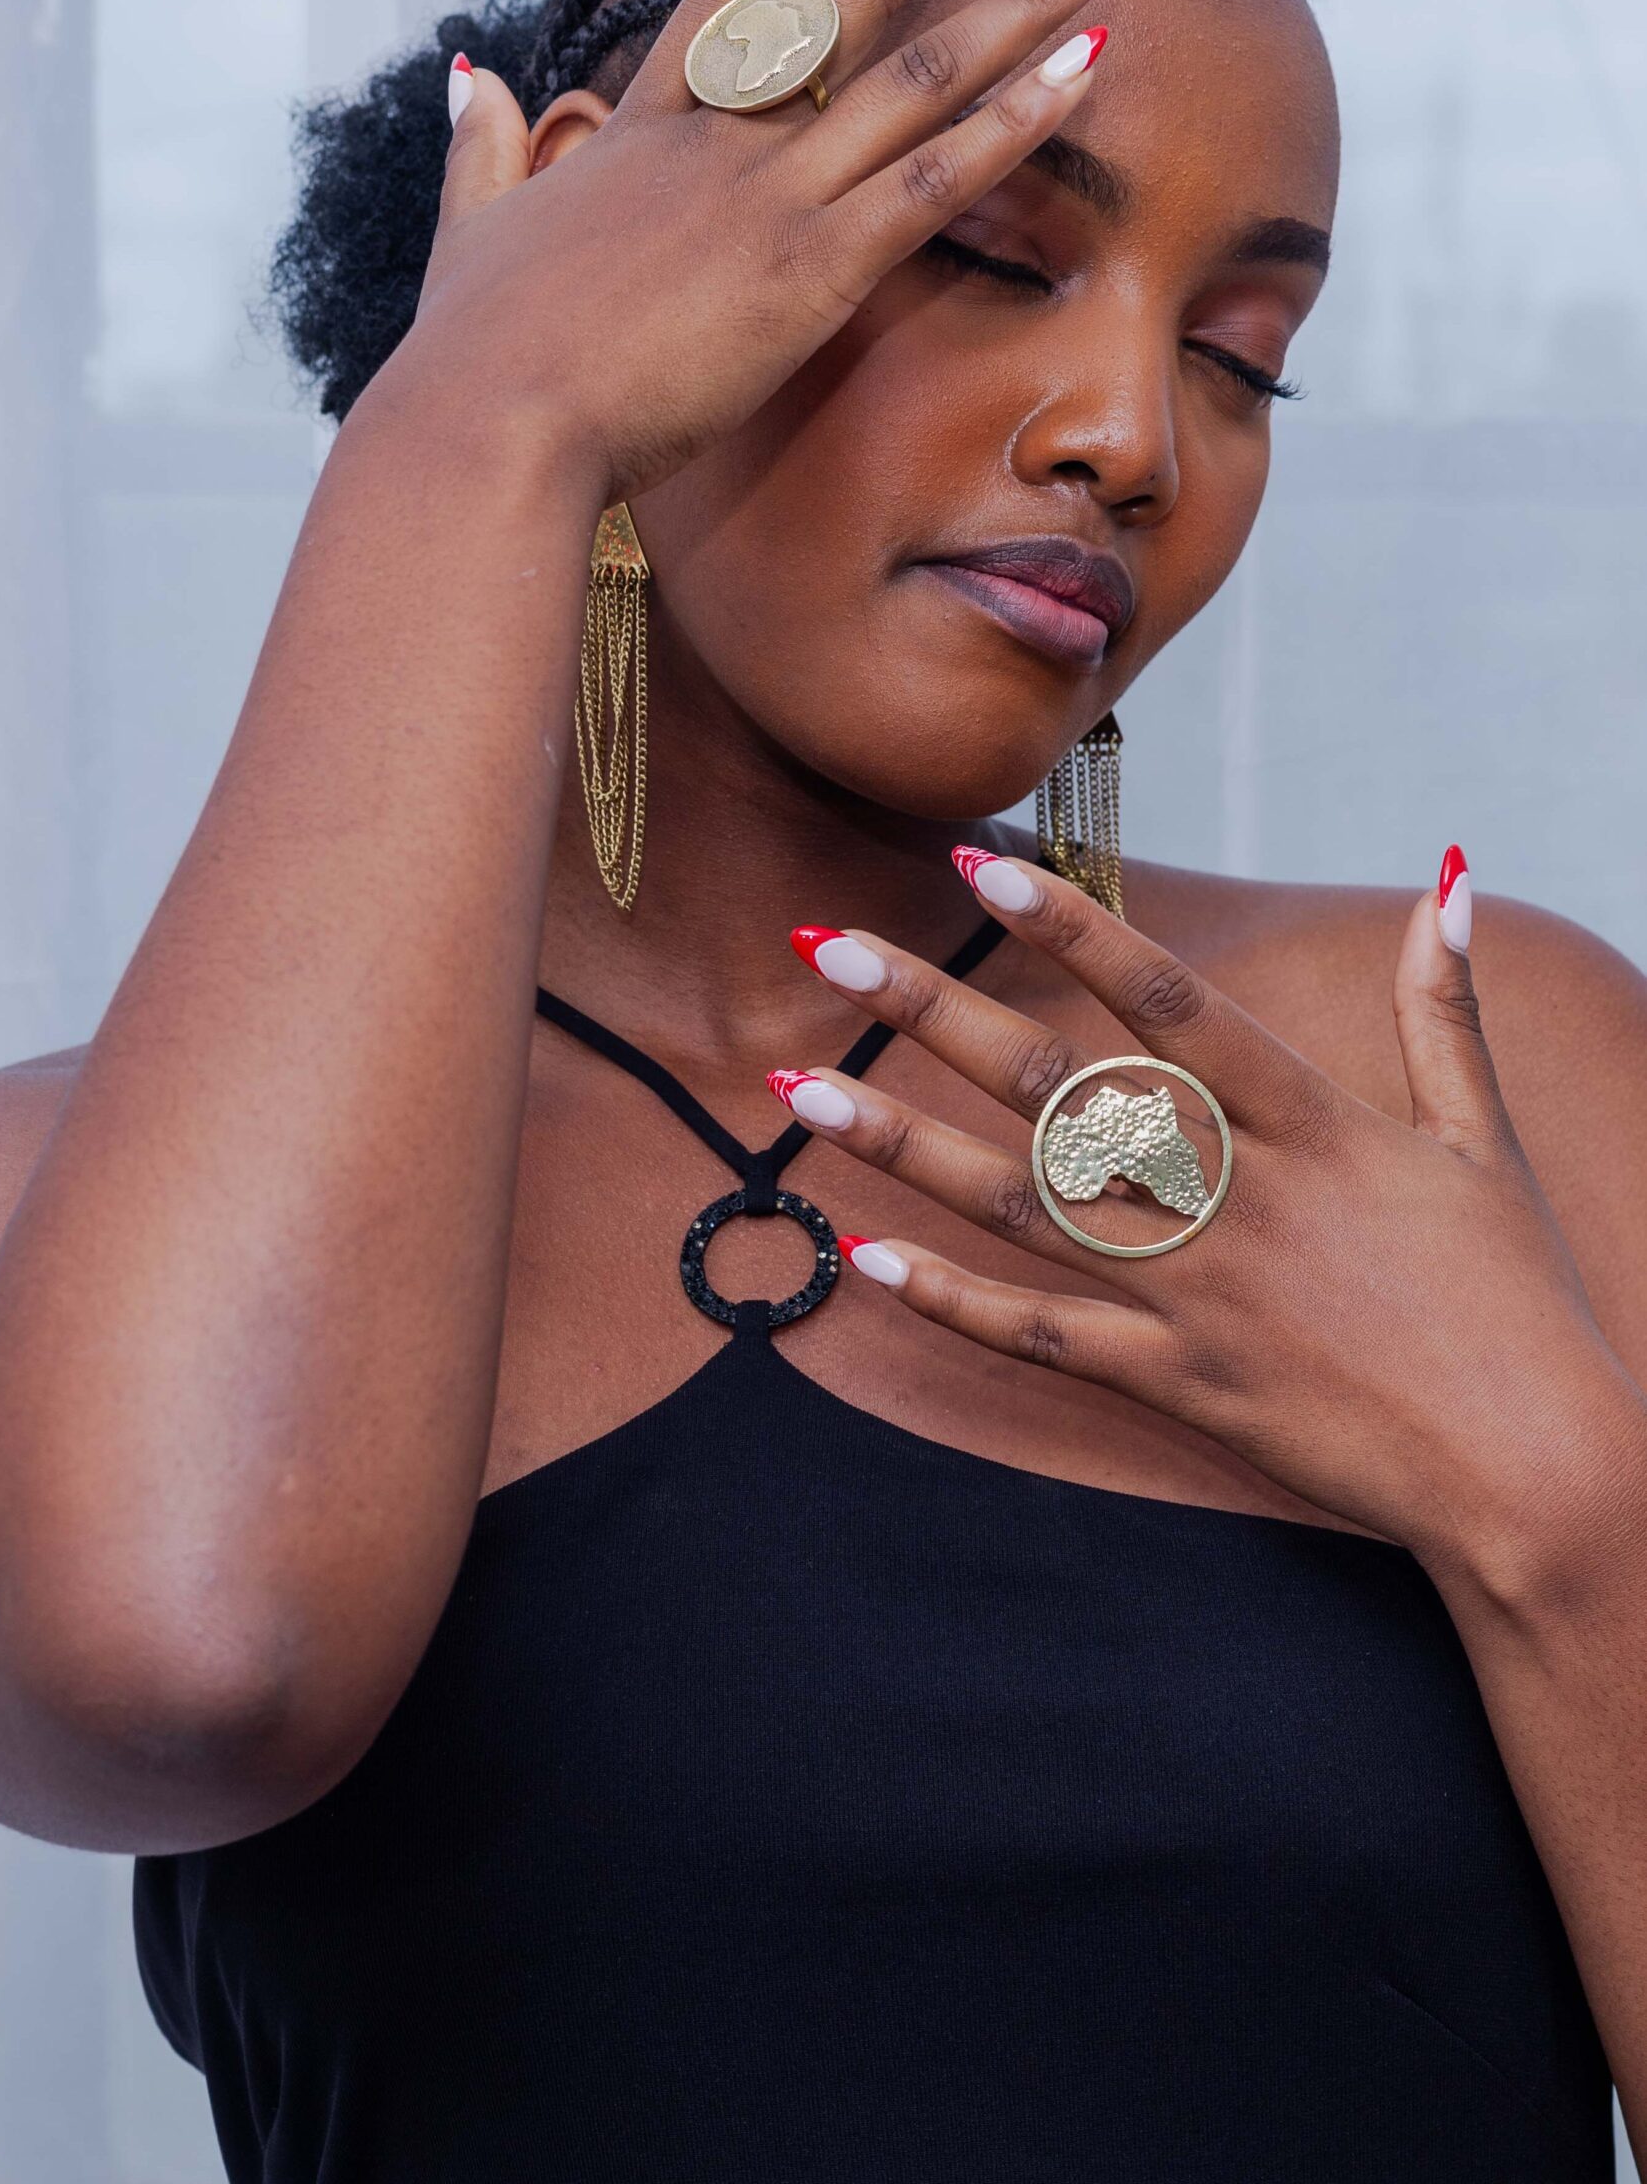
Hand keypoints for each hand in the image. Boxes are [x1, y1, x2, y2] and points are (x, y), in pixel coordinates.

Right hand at [384, 0, 1127, 502]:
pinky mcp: (809, 271)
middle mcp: (719, 142)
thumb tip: (473, 75)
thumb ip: (482, 151)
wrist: (490, 424)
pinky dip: (1016, 119)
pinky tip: (1086, 62)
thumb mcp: (468, 235)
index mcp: (641, 131)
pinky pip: (935, 178)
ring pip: (920, 70)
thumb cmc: (472, 357)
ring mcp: (769, 197)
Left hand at [772, 852, 1641, 1586]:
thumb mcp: (1483, 1139)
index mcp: (1311, 1122)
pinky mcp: (1181, 1383)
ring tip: (800, 1088)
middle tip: (830, 947)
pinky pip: (1043, 1336)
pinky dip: (951, 1299)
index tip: (974, 862)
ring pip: (1023, 1203)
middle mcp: (1238, 1197)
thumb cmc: (1517, 1299)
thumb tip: (1449, 874)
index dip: (1069, 924)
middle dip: (935, 1010)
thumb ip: (1441, 1006)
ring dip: (901, 1143)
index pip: (1168, 999)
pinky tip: (862, 1257)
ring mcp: (1200, 1294)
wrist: (1537, 1475)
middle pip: (1060, 1087)